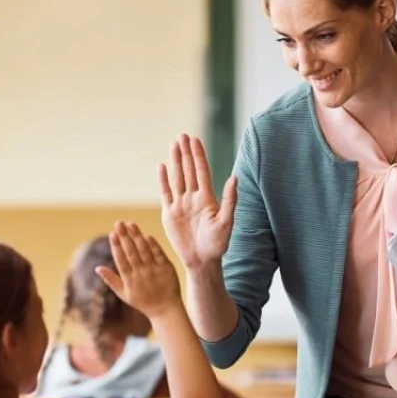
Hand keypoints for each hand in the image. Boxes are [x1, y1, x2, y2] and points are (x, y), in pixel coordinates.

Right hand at [96, 222, 182, 319]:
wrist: (165, 310)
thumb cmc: (142, 302)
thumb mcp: (123, 294)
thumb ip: (110, 280)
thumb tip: (97, 268)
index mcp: (129, 280)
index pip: (121, 259)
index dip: (116, 246)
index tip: (112, 233)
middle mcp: (141, 274)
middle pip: (131, 252)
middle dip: (124, 236)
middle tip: (118, 223)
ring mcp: (154, 270)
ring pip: (144, 250)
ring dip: (137, 236)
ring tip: (131, 224)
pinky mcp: (166, 268)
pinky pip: (159, 253)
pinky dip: (153, 244)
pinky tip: (146, 235)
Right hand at [158, 134, 236, 270]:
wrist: (202, 261)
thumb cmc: (218, 244)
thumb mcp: (227, 222)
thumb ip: (230, 200)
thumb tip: (234, 178)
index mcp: (207, 198)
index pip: (202, 171)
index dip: (198, 155)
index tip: (195, 139)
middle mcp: (194, 198)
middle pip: (189, 170)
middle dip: (186, 153)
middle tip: (182, 135)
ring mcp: (181, 205)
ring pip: (177, 178)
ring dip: (176, 162)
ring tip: (173, 145)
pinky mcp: (170, 214)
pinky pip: (165, 193)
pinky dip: (163, 180)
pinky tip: (162, 167)